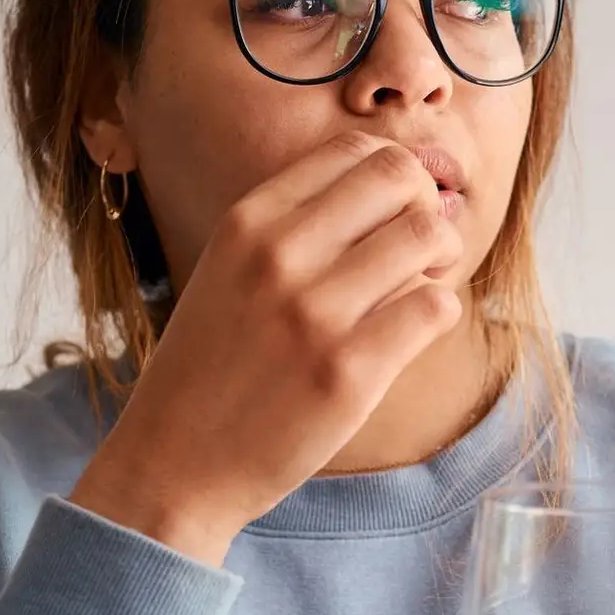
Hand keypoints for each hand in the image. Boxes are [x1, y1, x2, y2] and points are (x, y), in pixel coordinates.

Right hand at [71, 131, 462, 562]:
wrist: (174, 464)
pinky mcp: (348, 372)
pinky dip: (437, 314)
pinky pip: (436, 306)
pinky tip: (408, 336)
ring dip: (439, 261)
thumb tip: (398, 181)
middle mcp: (278, 254)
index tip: (390, 217)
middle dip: (424, 208)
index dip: (392, 176)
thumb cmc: (215, 367)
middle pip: (400, 176)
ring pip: (428, 237)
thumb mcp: (231, 271)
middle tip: (416, 254)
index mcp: (248, 221)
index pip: (353, 149)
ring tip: (414, 292)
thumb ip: (298, 226)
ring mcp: (314, 313)